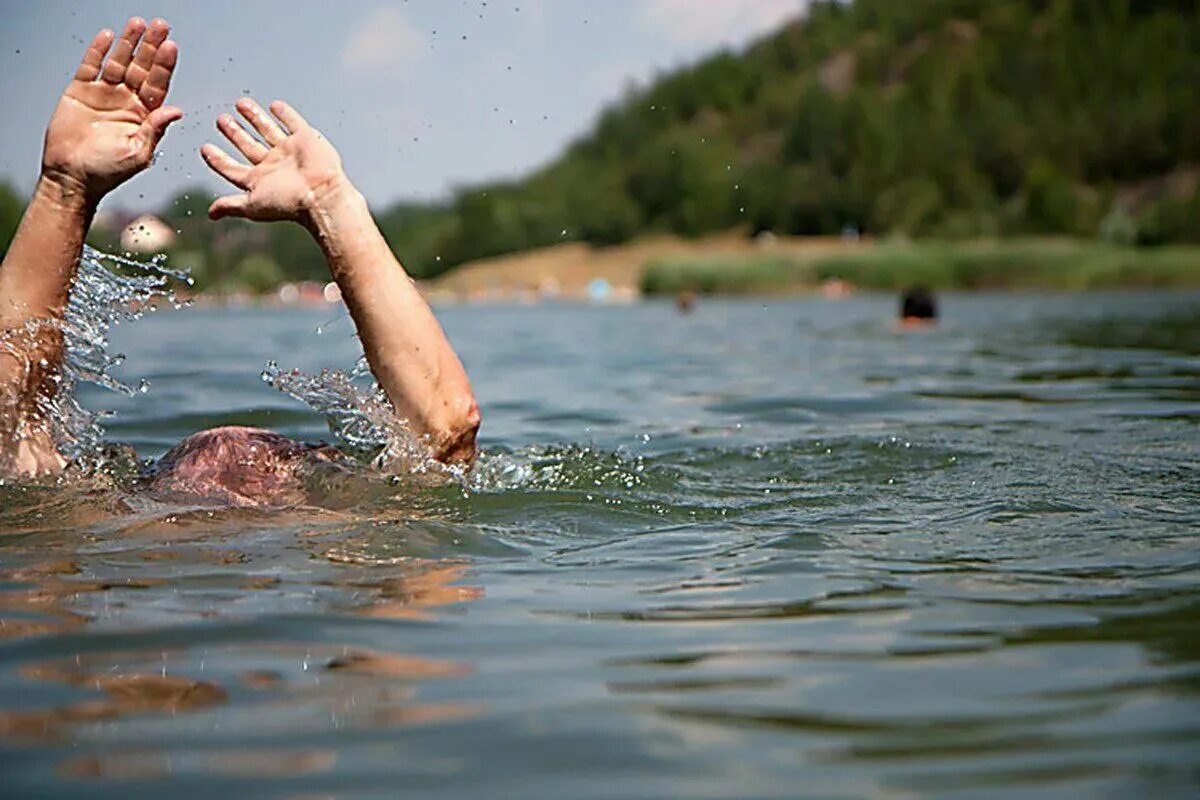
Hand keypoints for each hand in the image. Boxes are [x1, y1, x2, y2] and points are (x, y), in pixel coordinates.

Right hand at [41, 18, 181, 200]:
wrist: (72, 177)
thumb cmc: (108, 172)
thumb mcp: (138, 153)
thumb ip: (155, 130)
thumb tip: (176, 110)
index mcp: (144, 115)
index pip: (158, 84)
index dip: (165, 66)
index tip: (172, 47)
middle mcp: (127, 101)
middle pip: (142, 68)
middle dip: (151, 47)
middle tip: (161, 26)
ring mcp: (104, 94)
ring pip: (119, 62)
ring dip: (128, 43)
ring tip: (138, 24)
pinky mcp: (80, 91)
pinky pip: (91, 66)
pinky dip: (98, 51)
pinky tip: (109, 36)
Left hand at [201, 98, 346, 224]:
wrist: (321, 194)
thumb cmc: (288, 202)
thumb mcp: (253, 204)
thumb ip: (232, 205)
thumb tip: (211, 214)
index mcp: (260, 180)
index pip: (233, 168)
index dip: (218, 159)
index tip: (205, 148)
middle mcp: (274, 165)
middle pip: (248, 146)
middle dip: (234, 133)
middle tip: (220, 120)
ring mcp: (289, 151)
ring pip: (267, 130)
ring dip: (254, 117)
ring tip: (240, 103)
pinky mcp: (306, 139)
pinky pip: (293, 123)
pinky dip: (285, 114)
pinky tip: (274, 106)